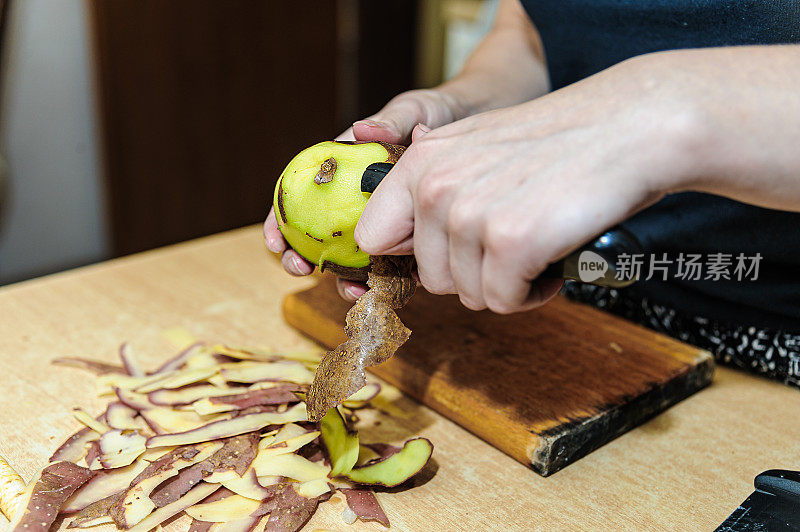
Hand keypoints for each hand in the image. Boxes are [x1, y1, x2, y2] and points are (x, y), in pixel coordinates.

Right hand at [264, 88, 463, 300]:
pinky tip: (385, 292)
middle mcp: (358, 199)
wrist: (481, 126)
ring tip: (349, 289)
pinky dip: (386, 282)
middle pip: (316, 234)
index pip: (299, 193)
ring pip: (351, 258)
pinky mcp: (412, 239)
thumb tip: (360, 130)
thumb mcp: (413, 110)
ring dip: (343, 279)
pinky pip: (393, 265)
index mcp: (346, 168)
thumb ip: (390, 120)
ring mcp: (384, 221)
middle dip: (300, 258)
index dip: (280, 218)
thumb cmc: (439, 113)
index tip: (274, 240)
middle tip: (299, 269)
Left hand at [355, 55, 704, 312]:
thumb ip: (434, 191)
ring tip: (537, 242)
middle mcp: (435, 186)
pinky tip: (552, 257)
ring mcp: (471, 215)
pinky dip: (533, 292)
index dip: (411, 256)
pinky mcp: (511, 243)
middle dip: (472, 273)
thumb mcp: (476, 150)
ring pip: (469, 295)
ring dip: (507, 282)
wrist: (628, 127)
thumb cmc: (558, 145)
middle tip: (512, 242)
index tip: (446, 254)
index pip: (373, 238)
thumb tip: (408, 249)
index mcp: (420, 161)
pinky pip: (505, 302)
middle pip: (429, 278)